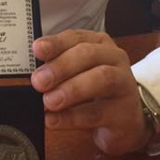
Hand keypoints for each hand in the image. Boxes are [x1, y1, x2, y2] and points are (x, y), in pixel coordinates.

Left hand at [31, 29, 150, 154]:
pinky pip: (98, 113)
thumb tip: (33, 74)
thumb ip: (57, 69)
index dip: (56, 43)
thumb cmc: (96, 92)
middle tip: (39, 81)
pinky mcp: (124, 113)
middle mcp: (114, 59)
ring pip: (101, 79)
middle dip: (61, 67)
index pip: (76, 37)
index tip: (37, 50)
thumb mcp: (78, 74)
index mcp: (99, 44)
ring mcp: (124, 84)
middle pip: (89, 55)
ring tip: (49, 101)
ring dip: (71, 89)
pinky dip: (72, 117)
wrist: (125, 122)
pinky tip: (54, 120)